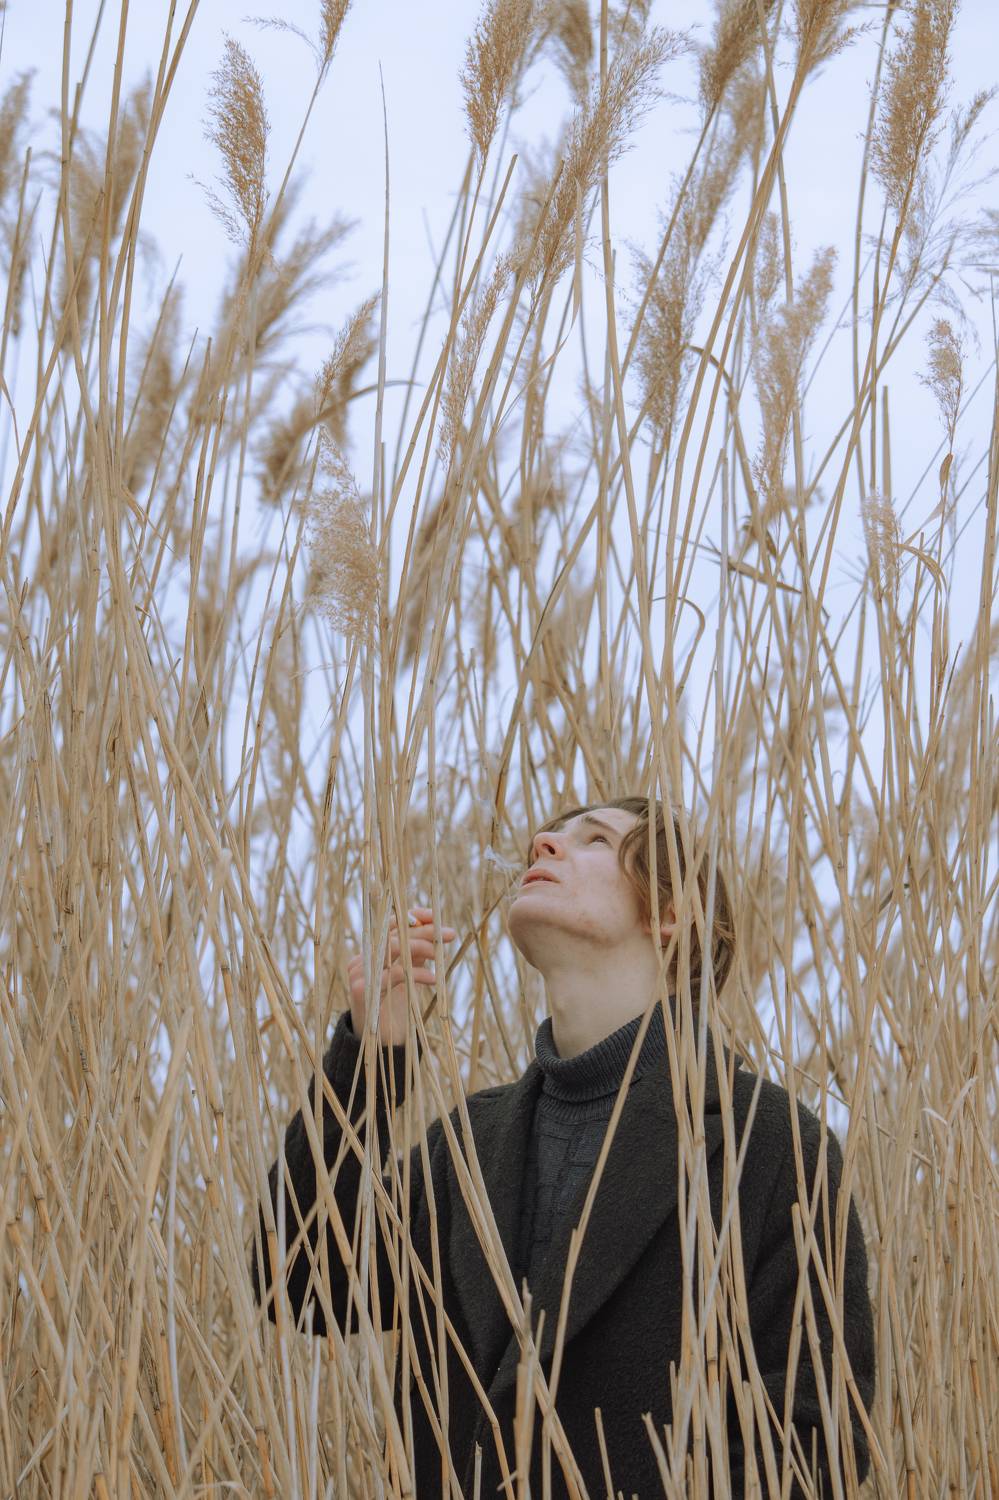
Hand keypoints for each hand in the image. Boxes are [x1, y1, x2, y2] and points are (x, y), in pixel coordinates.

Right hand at [346, 906, 457, 1046]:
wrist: (382, 1043)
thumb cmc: (396, 1009)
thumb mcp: (409, 976)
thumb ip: (417, 955)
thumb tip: (435, 931)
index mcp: (371, 953)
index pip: (389, 924)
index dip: (412, 917)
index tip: (435, 916)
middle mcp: (362, 960)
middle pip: (394, 935)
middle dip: (424, 932)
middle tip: (449, 934)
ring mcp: (359, 974)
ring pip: (393, 949)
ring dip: (422, 947)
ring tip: (441, 954)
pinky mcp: (363, 991)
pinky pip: (394, 974)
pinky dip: (417, 973)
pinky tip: (434, 979)